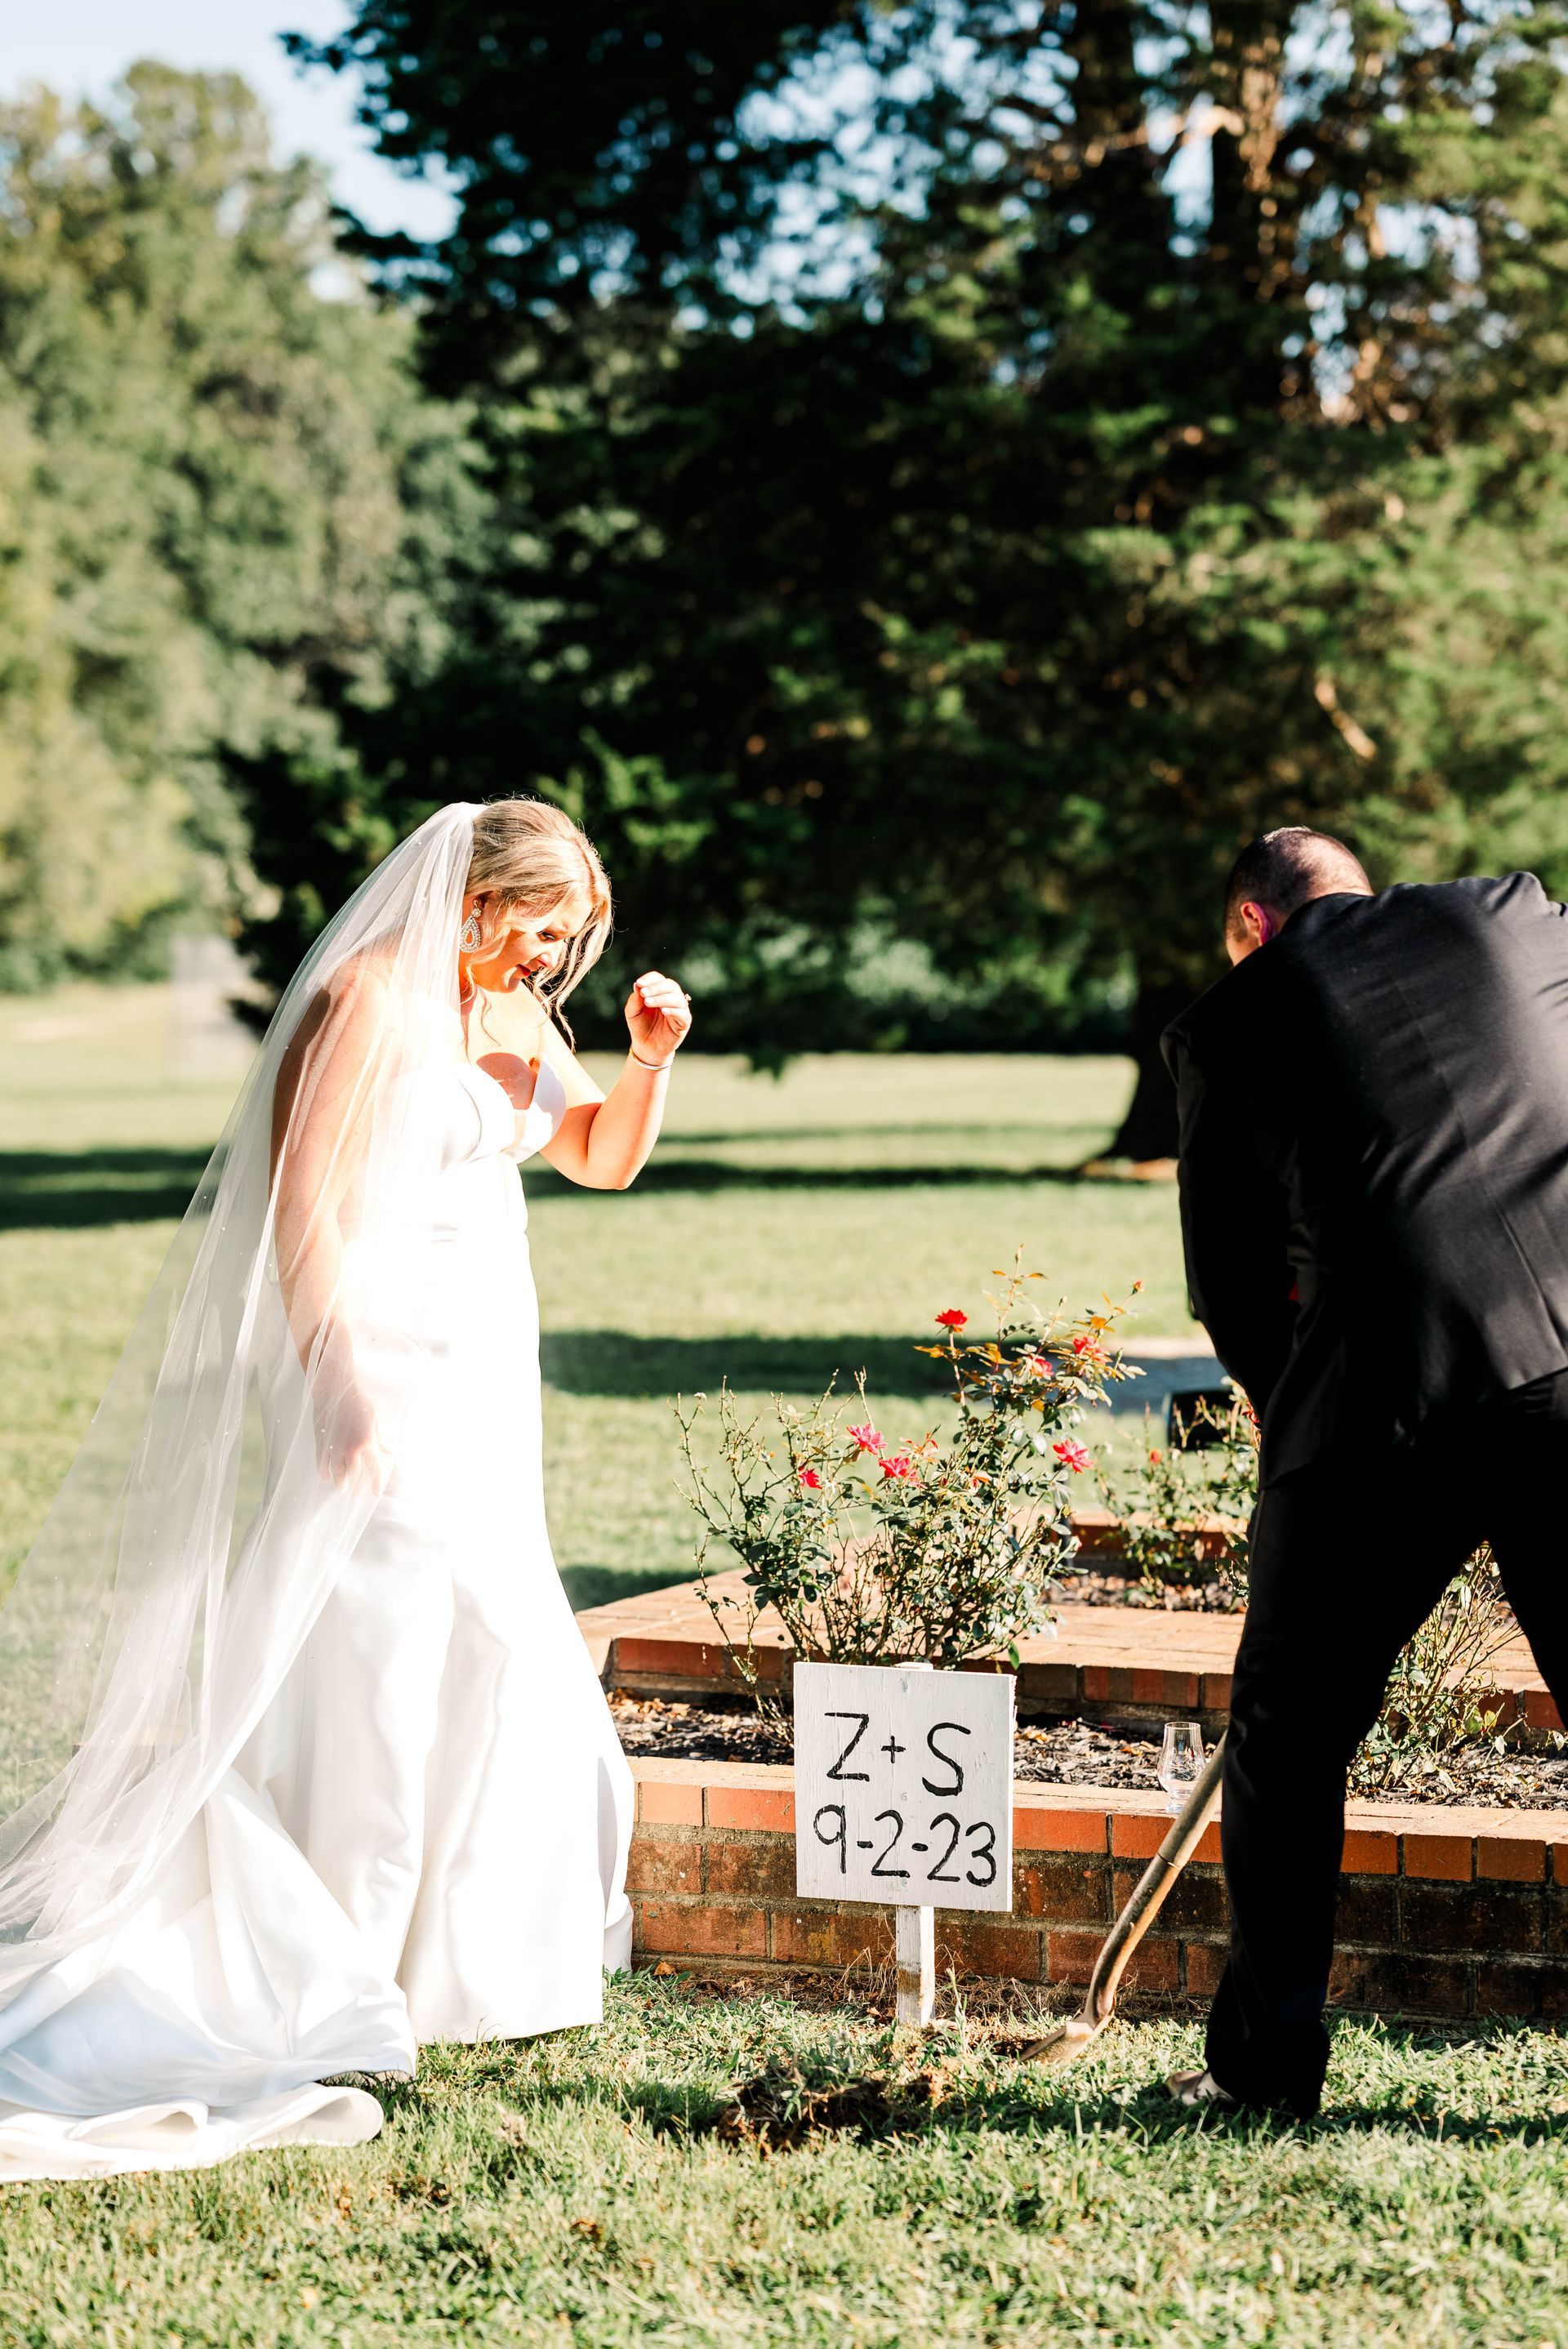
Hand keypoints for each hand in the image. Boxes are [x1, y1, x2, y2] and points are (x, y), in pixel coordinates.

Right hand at [315, 1379, 390, 1495]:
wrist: (335, 1389)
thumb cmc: (359, 1402)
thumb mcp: (376, 1420)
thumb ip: (381, 1439)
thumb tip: (391, 1451)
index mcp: (368, 1443)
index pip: (374, 1470)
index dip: (376, 1484)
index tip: (376, 1494)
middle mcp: (351, 1448)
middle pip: (353, 1476)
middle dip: (355, 1489)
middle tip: (355, 1497)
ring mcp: (335, 1447)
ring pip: (336, 1472)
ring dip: (339, 1482)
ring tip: (341, 1488)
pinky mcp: (321, 1443)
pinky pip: (322, 1464)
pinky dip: (324, 1472)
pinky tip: (327, 1476)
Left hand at [626, 972, 692, 1065]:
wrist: (646, 1046)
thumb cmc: (640, 1026)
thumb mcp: (632, 1011)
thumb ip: (635, 999)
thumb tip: (637, 984)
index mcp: (659, 991)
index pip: (658, 978)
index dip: (650, 979)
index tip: (639, 984)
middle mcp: (672, 997)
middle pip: (670, 985)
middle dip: (656, 987)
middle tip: (643, 993)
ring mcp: (680, 1009)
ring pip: (677, 998)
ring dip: (662, 998)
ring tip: (648, 1002)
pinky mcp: (684, 1023)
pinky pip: (683, 1014)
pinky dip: (674, 1011)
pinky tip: (663, 1011)